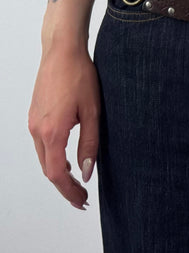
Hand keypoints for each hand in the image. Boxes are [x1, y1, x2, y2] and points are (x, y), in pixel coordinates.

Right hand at [28, 44, 100, 209]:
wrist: (62, 52)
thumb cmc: (79, 76)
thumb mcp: (92, 111)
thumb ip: (90, 143)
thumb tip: (88, 172)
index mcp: (52, 132)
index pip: (57, 174)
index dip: (69, 191)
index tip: (82, 200)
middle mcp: (37, 130)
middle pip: (48, 169)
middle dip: (64, 186)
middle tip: (81, 196)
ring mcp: (33, 122)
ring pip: (43, 157)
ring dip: (58, 172)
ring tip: (77, 180)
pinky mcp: (35, 115)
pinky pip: (41, 144)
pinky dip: (53, 157)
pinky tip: (67, 158)